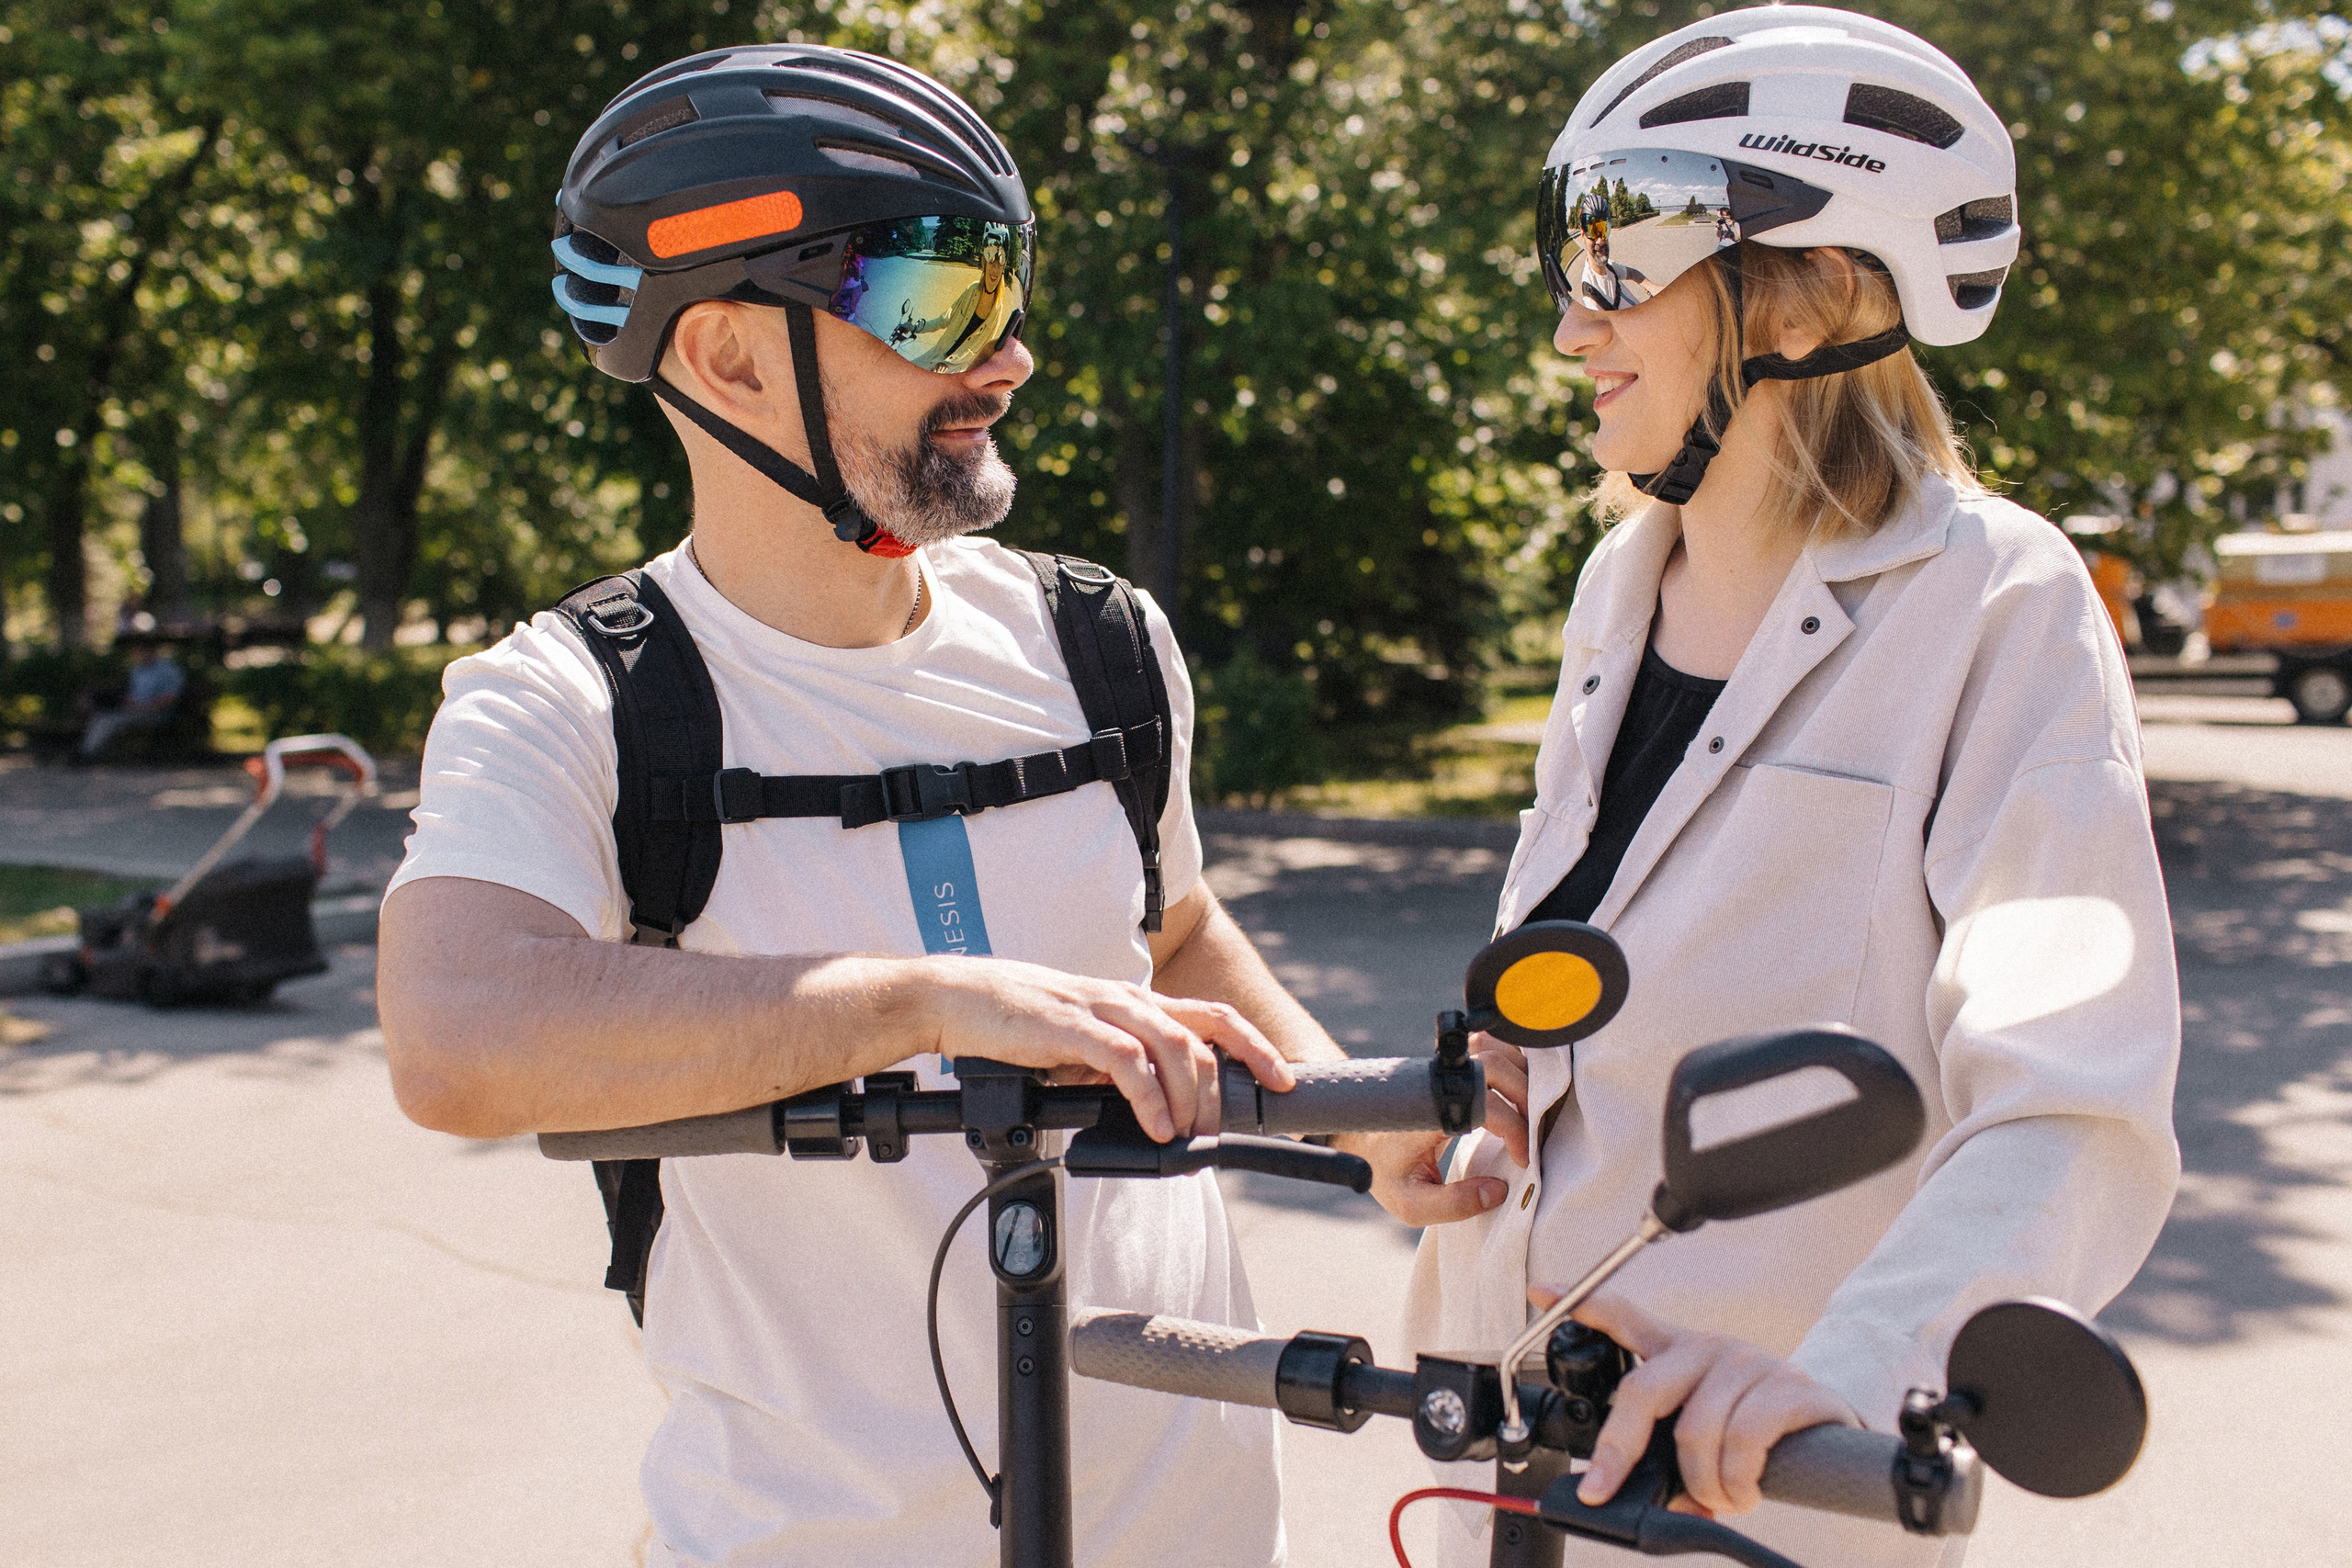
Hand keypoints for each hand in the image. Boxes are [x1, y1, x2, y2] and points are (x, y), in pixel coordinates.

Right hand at [910, 955, 1293, 1142]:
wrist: (955, 999)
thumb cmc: (1014, 1022)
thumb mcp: (1079, 1044)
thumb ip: (1114, 1067)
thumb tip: (1147, 1110)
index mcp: (1135, 1003)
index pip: (1212, 1018)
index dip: (1254, 1046)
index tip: (1281, 1080)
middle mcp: (1128, 1001)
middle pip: (1207, 1033)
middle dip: (1232, 1082)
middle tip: (1228, 1127)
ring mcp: (1102, 1010)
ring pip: (1175, 1047)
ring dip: (1192, 1097)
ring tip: (1190, 1134)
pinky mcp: (1072, 1027)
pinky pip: (1127, 1063)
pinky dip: (1150, 1099)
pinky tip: (1156, 1126)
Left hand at [1352, 1032, 1532, 1223]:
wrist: (1356, 1139)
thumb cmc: (1384, 1172)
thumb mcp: (1411, 1204)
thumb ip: (1454, 1205)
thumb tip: (1499, 1191)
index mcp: (1429, 1114)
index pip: (1486, 1106)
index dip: (1515, 1131)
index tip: (1523, 1159)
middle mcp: (1437, 1085)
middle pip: (1495, 1065)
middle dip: (1527, 1097)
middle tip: (1536, 1132)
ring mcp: (1443, 1072)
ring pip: (1494, 1049)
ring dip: (1522, 1076)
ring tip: (1531, 1113)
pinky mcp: (1450, 1071)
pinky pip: (1487, 1050)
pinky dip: (1510, 1064)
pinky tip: (1517, 1093)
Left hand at [1538, 1291, 1857, 1516]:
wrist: (1827, 1425)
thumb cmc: (1751, 1425)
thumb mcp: (1698, 1423)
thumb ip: (1660, 1451)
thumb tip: (1628, 1492)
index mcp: (1679, 1350)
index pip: (1626, 1316)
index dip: (1582, 1303)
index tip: (1543, 1292)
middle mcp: (1709, 1348)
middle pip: (1644, 1392)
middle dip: (1619, 1452)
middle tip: (1606, 1490)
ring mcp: (1749, 1363)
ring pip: (1697, 1432)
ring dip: (1702, 1484)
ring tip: (1717, 1497)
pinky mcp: (1790, 1387)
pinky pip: (1746, 1441)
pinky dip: (1738, 1482)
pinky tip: (1744, 1492)